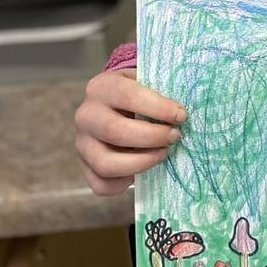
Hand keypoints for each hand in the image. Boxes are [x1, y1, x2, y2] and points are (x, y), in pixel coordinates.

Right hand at [74, 68, 186, 196]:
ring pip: (106, 163)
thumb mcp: (148, 82)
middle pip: (116, 132)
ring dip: (141, 162)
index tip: (181, 115)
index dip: (158, 108)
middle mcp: (86, 115)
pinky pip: (101, 184)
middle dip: (152, 137)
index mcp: (102, 86)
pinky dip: (126, 182)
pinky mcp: (84, 167)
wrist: (115, 104)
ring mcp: (81, 143)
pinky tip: (144, 169)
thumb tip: (185, 111)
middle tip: (175, 137)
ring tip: (163, 154)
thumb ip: (162, 90)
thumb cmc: (140, 92)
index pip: (128, 96)